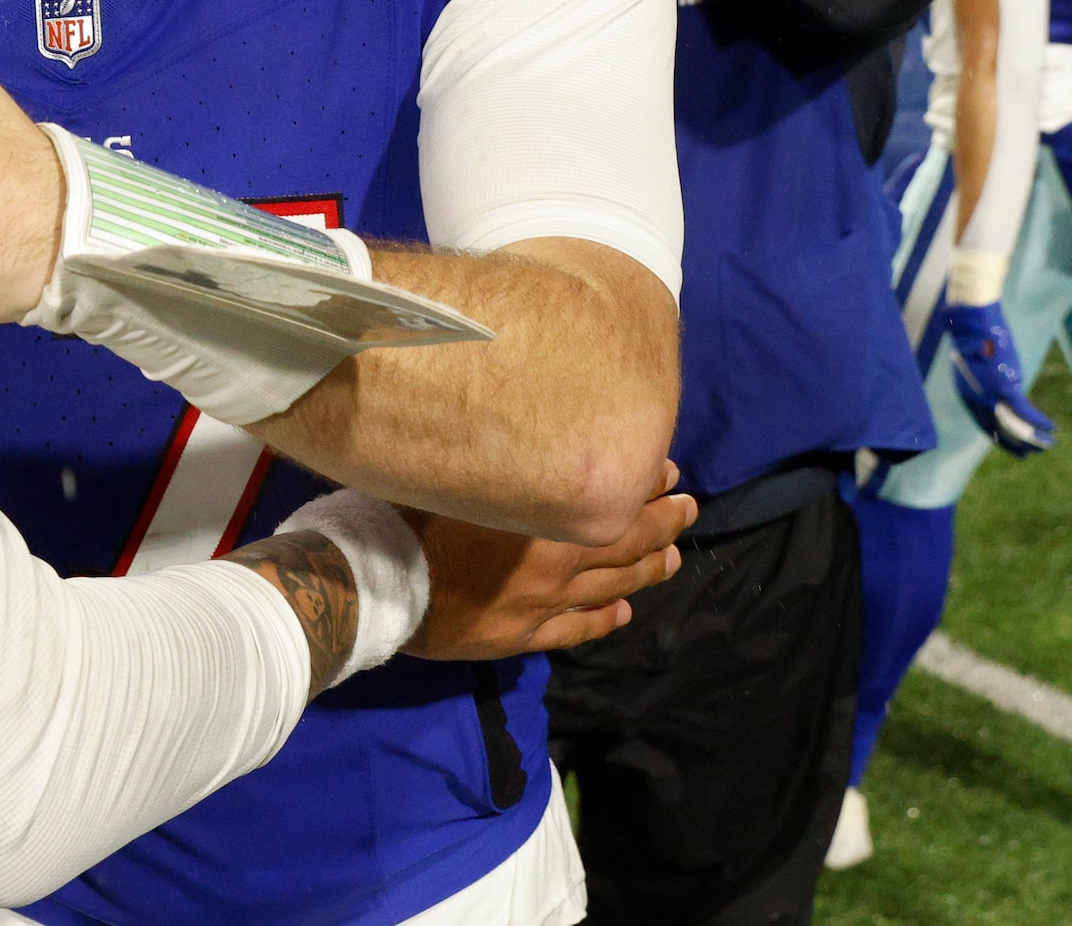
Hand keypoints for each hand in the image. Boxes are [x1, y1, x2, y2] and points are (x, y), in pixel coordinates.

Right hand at [401, 469, 694, 658]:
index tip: (666, 470)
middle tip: (688, 509)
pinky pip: (577, 629)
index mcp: (543, 521)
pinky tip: (624, 614)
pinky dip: (605, 620)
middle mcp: (555, 564)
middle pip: (624, 545)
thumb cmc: (412, 521)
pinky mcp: (524, 636)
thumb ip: (498, 464)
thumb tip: (520, 434)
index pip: (611, 500)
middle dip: (661, 525)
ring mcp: (544, 605)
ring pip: (611, 588)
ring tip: (672, 561)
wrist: (383, 590)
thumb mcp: (459, 477)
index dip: (644, 485)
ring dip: (647, 572)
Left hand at [942, 301, 1056, 455]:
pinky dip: (1038, 422)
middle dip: (1016, 444)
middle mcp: (974, 399)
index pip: (983, 424)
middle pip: (997, 430)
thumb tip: (1001, 388)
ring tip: (1048, 445)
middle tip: (1032, 453)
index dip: (998, 438)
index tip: (1011, 447)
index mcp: (966, 394)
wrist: (975, 321)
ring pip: (1012, 426)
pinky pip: (1024, 412)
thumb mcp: (978, 365)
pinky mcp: (1003, 387)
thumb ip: (986, 381)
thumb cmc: (976, 337)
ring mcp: (988, 394)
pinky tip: (1051, 428)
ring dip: (1032, 438)